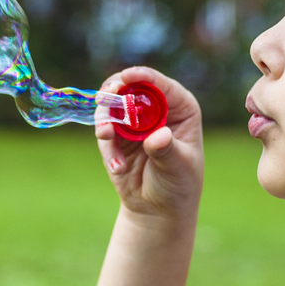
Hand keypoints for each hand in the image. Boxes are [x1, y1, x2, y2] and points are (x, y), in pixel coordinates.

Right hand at [96, 66, 203, 220]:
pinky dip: (107, 147)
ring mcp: (134, 122)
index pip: (161, 85)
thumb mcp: (179, 167)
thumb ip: (167, 150)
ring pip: (111, 106)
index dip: (143, 76)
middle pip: (130, 87)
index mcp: (180, 108)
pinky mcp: (116, 136)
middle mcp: (156, 109)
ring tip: (105, 136)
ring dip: (105, 119)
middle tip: (106, 99)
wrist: (158, 209)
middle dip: (115, 91)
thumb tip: (158, 136)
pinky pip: (104, 132)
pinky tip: (118, 167)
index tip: (127, 76)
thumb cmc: (179, 184)